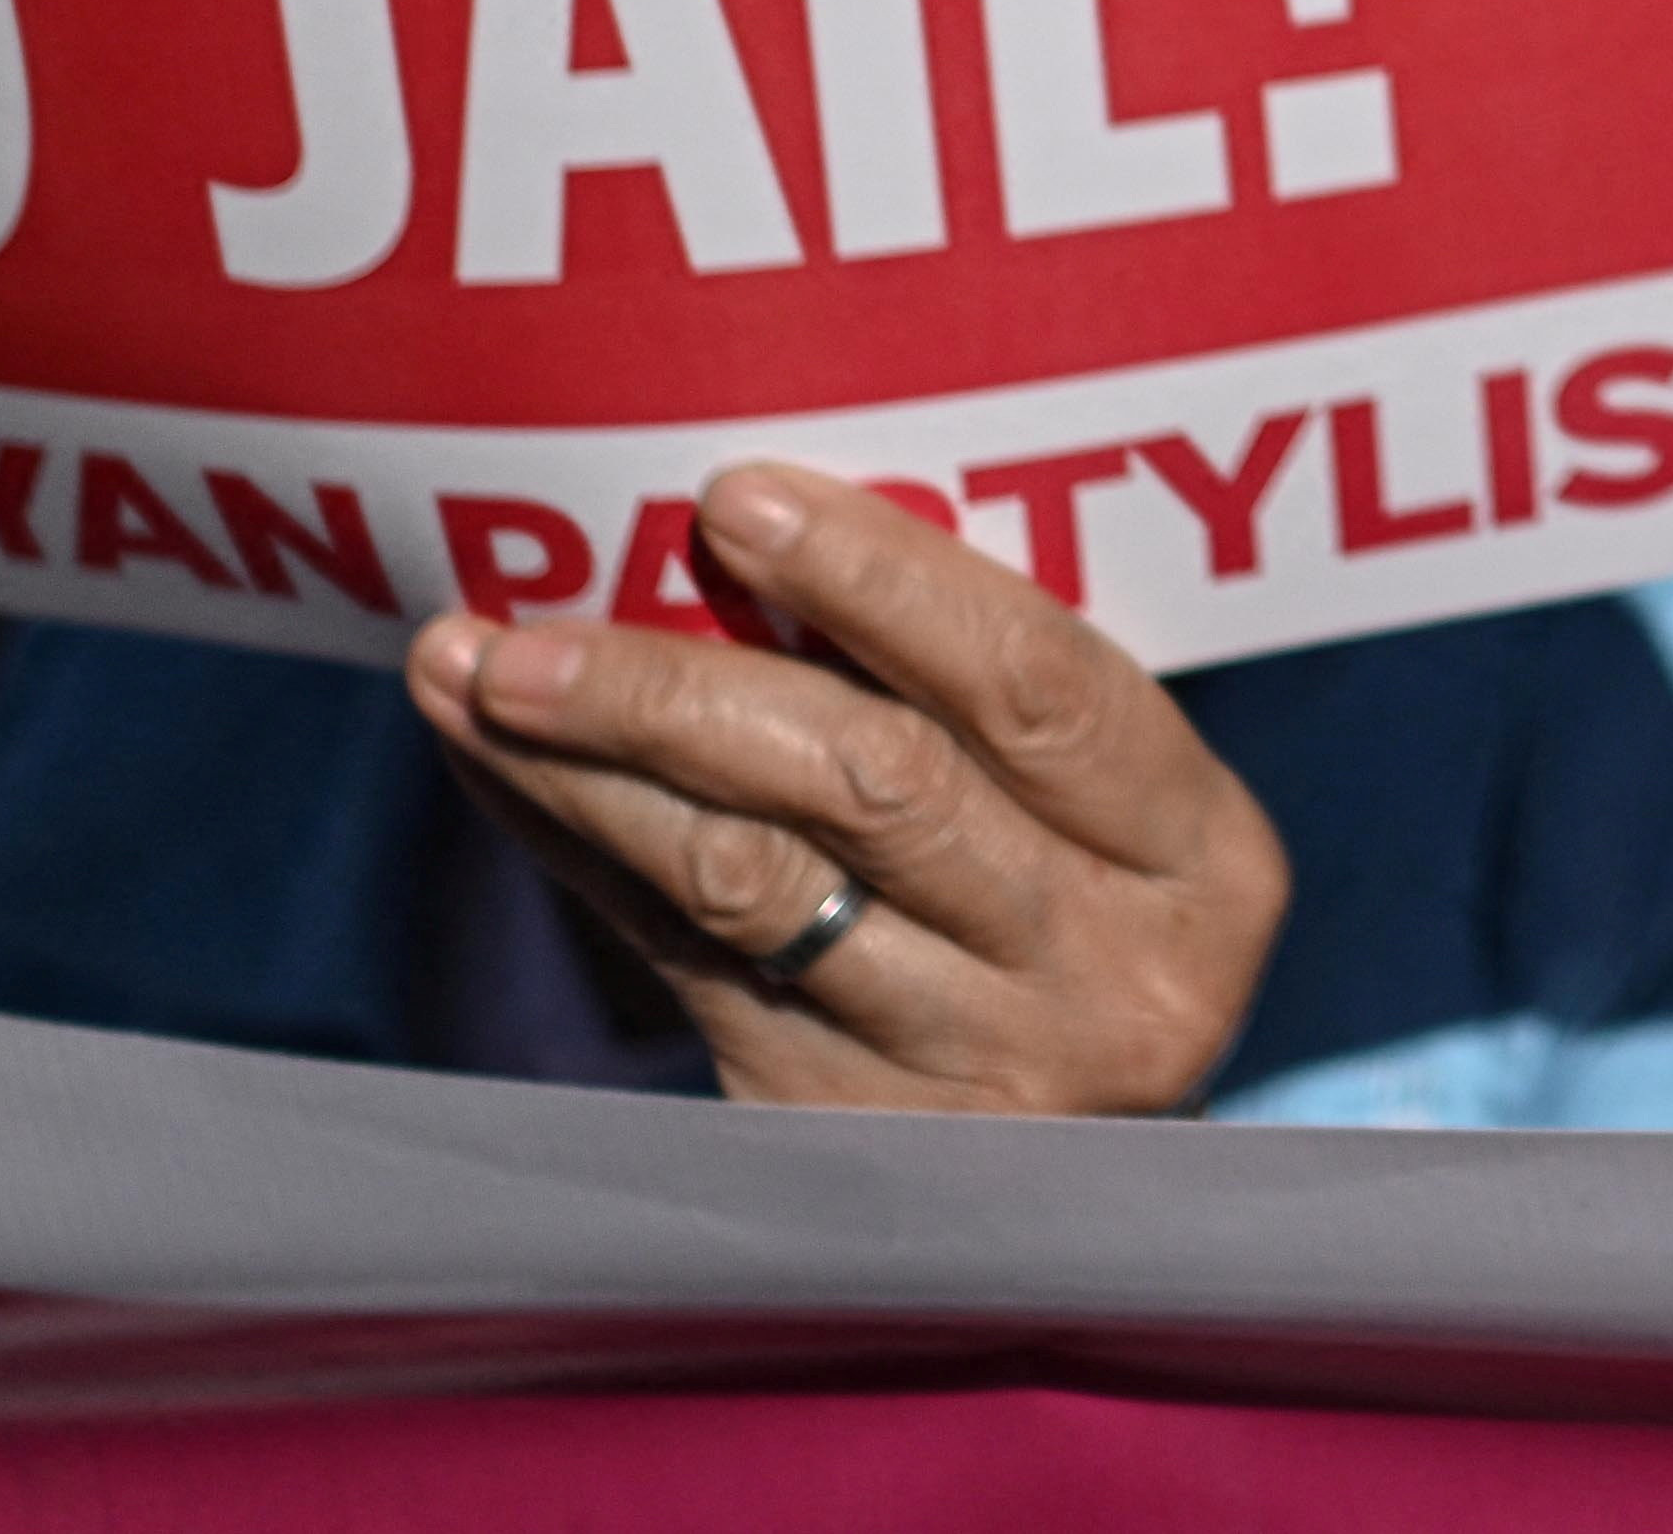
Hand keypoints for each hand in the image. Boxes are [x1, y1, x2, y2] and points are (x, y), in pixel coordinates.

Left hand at [404, 462, 1281, 1112]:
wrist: (1084, 1174)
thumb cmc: (1077, 904)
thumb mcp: (1101, 805)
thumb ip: (973, 696)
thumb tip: (746, 524)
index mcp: (1201, 857)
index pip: (1037, 686)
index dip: (882, 580)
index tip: (733, 499)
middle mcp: (1111, 976)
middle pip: (875, 788)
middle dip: (679, 689)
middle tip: (533, 629)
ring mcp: (978, 1075)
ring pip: (749, 887)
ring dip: (587, 772)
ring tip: (471, 676)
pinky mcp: (845, 1139)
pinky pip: (679, 966)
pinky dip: (577, 855)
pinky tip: (503, 774)